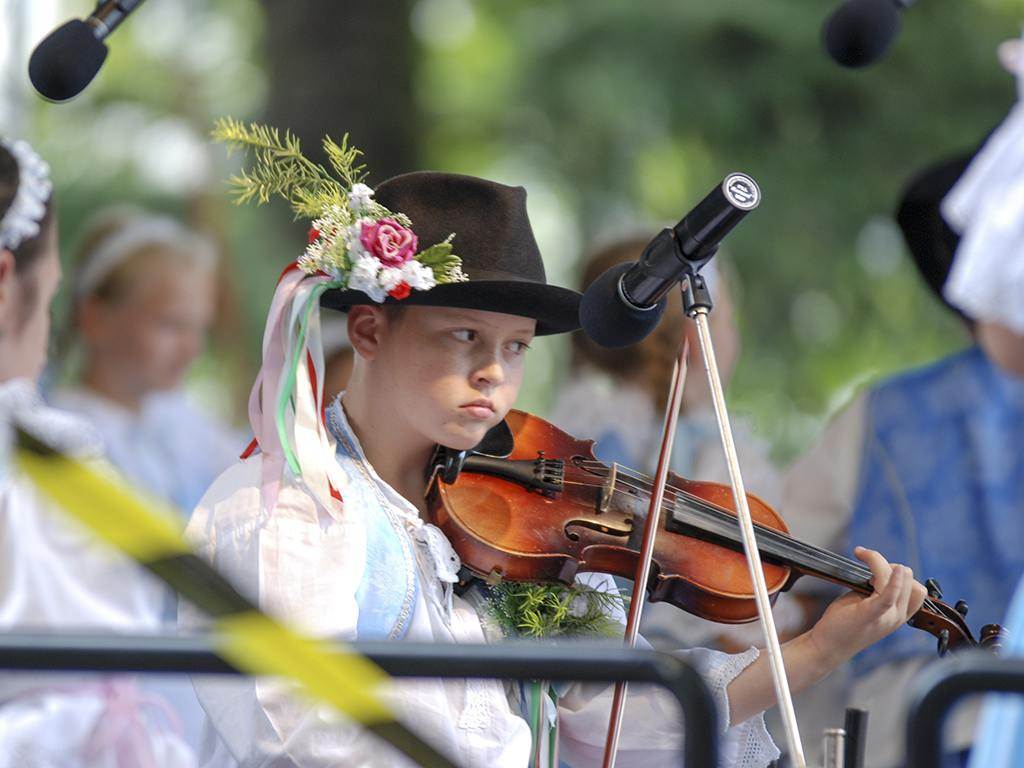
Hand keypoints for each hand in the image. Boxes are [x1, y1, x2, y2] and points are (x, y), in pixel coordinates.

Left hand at [805, 547, 926, 669]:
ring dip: (881, 564)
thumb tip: (882, 568)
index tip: (876, 568)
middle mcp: (898, 617)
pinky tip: (896, 570)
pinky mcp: (871, 614)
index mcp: (898, 614)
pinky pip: (890, 595)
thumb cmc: (844, 623)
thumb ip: (879, 591)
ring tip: (862, 561)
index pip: (915, 587)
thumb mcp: (867, 604)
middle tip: (866, 566)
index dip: (899, 573)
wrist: (828, 647)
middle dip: (889, 565)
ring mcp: (887, 617)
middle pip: (909, 579)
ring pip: (901, 579)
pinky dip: (894, 580)